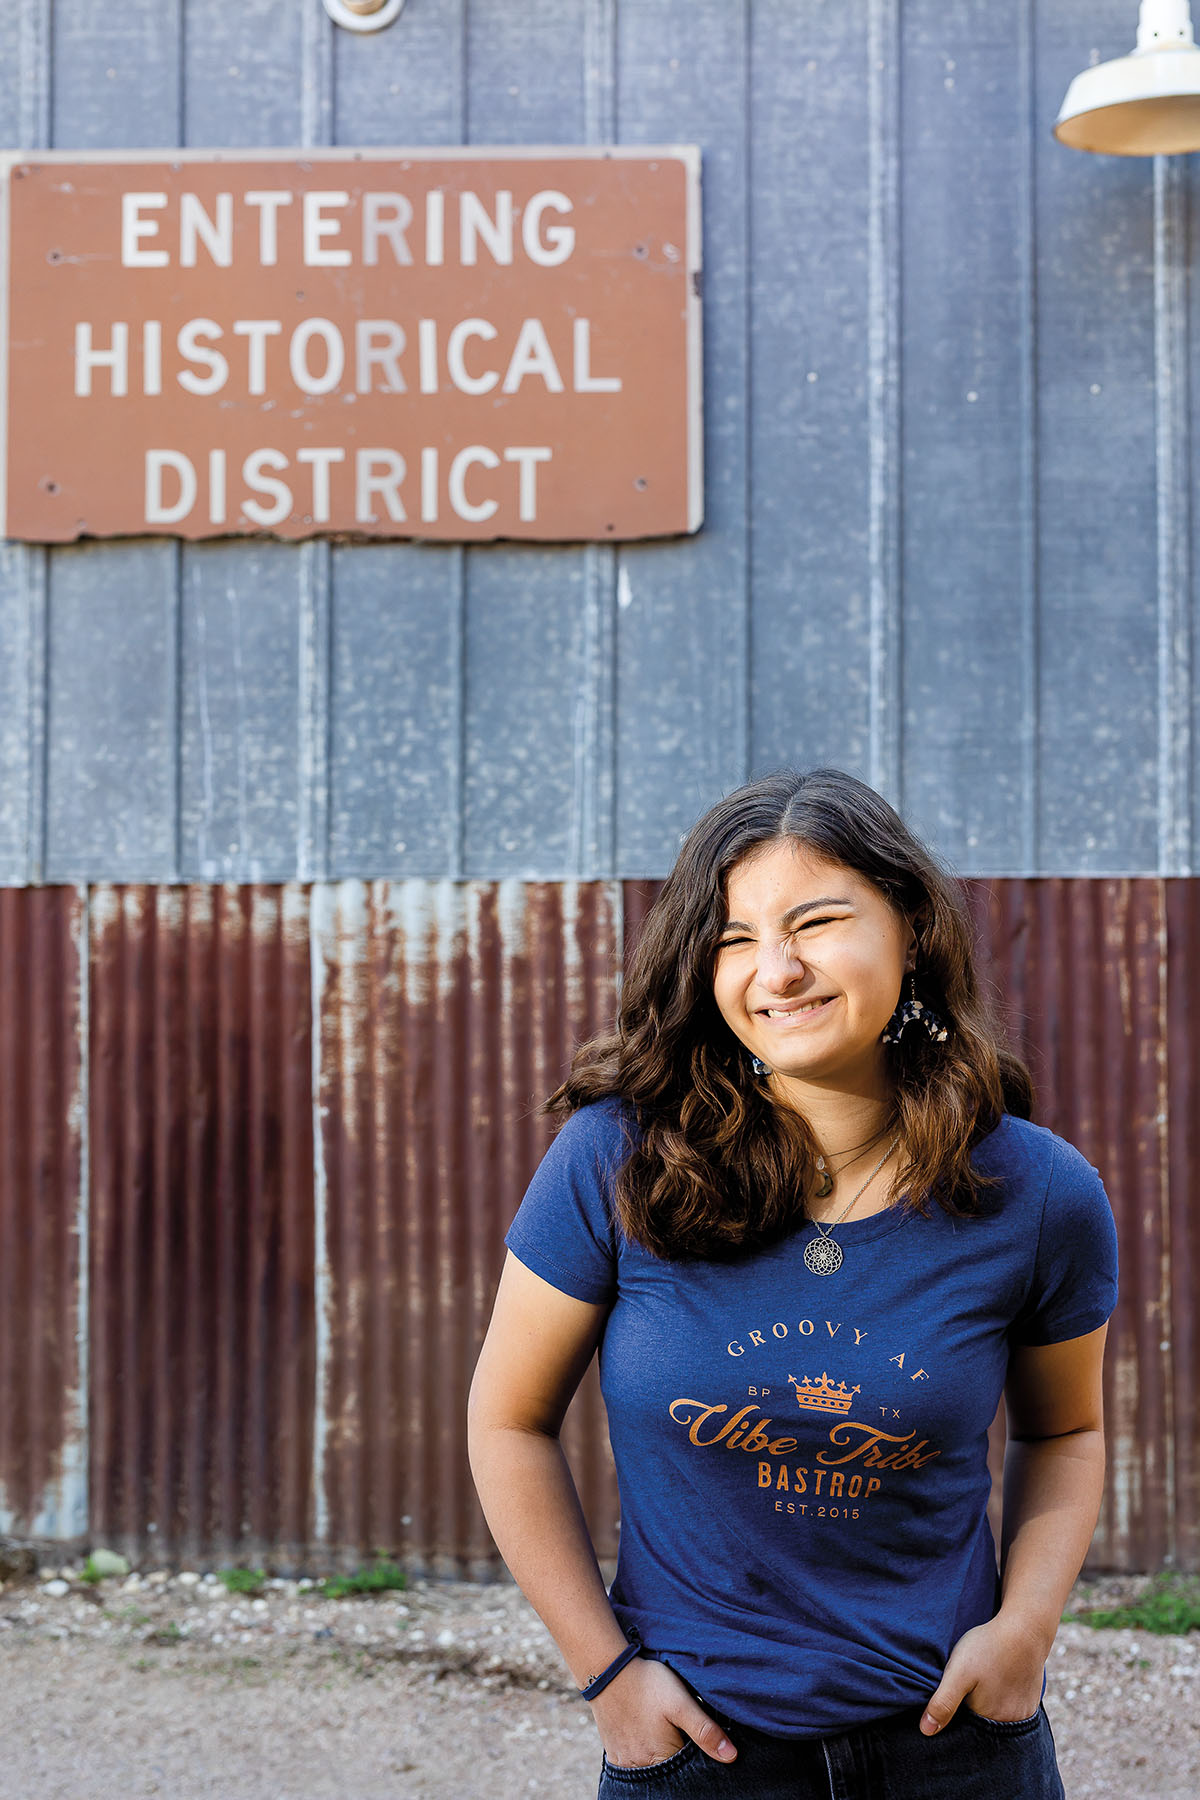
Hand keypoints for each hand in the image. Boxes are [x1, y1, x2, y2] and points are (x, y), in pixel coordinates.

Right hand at [590, 1655, 736, 1768]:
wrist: (606, 1668)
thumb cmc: (646, 1683)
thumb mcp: (681, 1702)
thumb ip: (705, 1730)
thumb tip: (731, 1757)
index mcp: (662, 1759)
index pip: (688, 1770)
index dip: (696, 1753)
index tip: (693, 1732)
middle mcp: (642, 1767)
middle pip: (669, 1770)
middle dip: (678, 1755)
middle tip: (676, 1727)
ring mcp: (625, 1762)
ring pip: (651, 1768)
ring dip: (660, 1754)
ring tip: (660, 1728)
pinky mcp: (614, 1753)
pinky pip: (634, 1762)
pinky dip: (643, 1753)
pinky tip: (645, 1733)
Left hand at [919, 1613, 1048, 1735]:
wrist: (1025, 1628)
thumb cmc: (988, 1648)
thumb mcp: (958, 1673)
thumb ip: (943, 1703)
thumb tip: (926, 1731)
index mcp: (989, 1720)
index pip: (965, 1728)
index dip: (956, 1711)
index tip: (955, 1691)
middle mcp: (1010, 1723)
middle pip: (982, 1722)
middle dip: (972, 1707)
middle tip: (971, 1681)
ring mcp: (1024, 1712)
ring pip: (998, 1714)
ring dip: (989, 1702)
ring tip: (984, 1679)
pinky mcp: (1031, 1700)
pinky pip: (1012, 1705)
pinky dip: (1004, 1696)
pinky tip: (999, 1678)